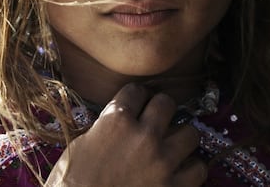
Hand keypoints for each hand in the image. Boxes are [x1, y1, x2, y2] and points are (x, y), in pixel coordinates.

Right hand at [45, 83, 206, 186]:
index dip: (135, 98)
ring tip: (173, 147)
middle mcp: (143, 136)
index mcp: (115, 121)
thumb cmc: (71, 184)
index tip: (136, 106)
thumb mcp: (82, 145)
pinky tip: (180, 172)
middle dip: (161, 110)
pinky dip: (191, 170)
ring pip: (191, 133)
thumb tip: (123, 120)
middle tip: (156, 122)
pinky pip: (198, 168)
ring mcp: (162, 162)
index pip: (136, 91)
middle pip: (167, 103)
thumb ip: (107, 127)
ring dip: (181, 139)